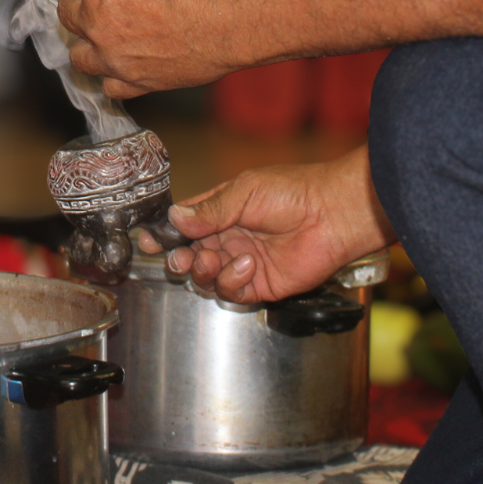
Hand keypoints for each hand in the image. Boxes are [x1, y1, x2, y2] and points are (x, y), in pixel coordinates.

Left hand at [57, 0, 242, 97]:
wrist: (231, 18)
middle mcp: (97, 24)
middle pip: (67, 10)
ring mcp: (114, 58)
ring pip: (78, 55)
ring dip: (86, 40)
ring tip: (102, 31)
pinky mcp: (137, 82)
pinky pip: (109, 86)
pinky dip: (112, 75)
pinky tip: (122, 62)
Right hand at [143, 147, 395, 303]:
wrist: (333, 216)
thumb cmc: (292, 192)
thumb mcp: (245, 191)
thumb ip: (210, 210)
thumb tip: (174, 217)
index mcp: (222, 210)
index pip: (185, 224)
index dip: (166, 233)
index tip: (149, 239)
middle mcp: (230, 237)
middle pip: (190, 254)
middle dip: (180, 258)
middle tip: (179, 259)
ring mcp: (244, 262)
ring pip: (207, 277)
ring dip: (205, 271)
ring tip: (214, 259)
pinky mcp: (261, 284)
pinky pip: (232, 292)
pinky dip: (232, 281)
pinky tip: (247, 265)